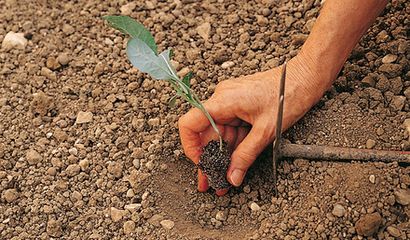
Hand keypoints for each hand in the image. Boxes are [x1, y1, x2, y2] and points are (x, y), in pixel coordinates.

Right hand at [178, 55, 324, 194]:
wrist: (306, 77)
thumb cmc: (289, 94)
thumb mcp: (266, 131)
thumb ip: (246, 155)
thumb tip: (232, 176)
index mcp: (223, 100)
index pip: (190, 123)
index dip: (190, 146)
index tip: (201, 164)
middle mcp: (222, 99)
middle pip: (206, 133)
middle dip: (208, 159)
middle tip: (210, 182)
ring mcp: (231, 102)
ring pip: (220, 133)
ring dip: (221, 155)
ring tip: (223, 178)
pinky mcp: (240, 106)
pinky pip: (231, 128)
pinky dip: (232, 146)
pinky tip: (232, 163)